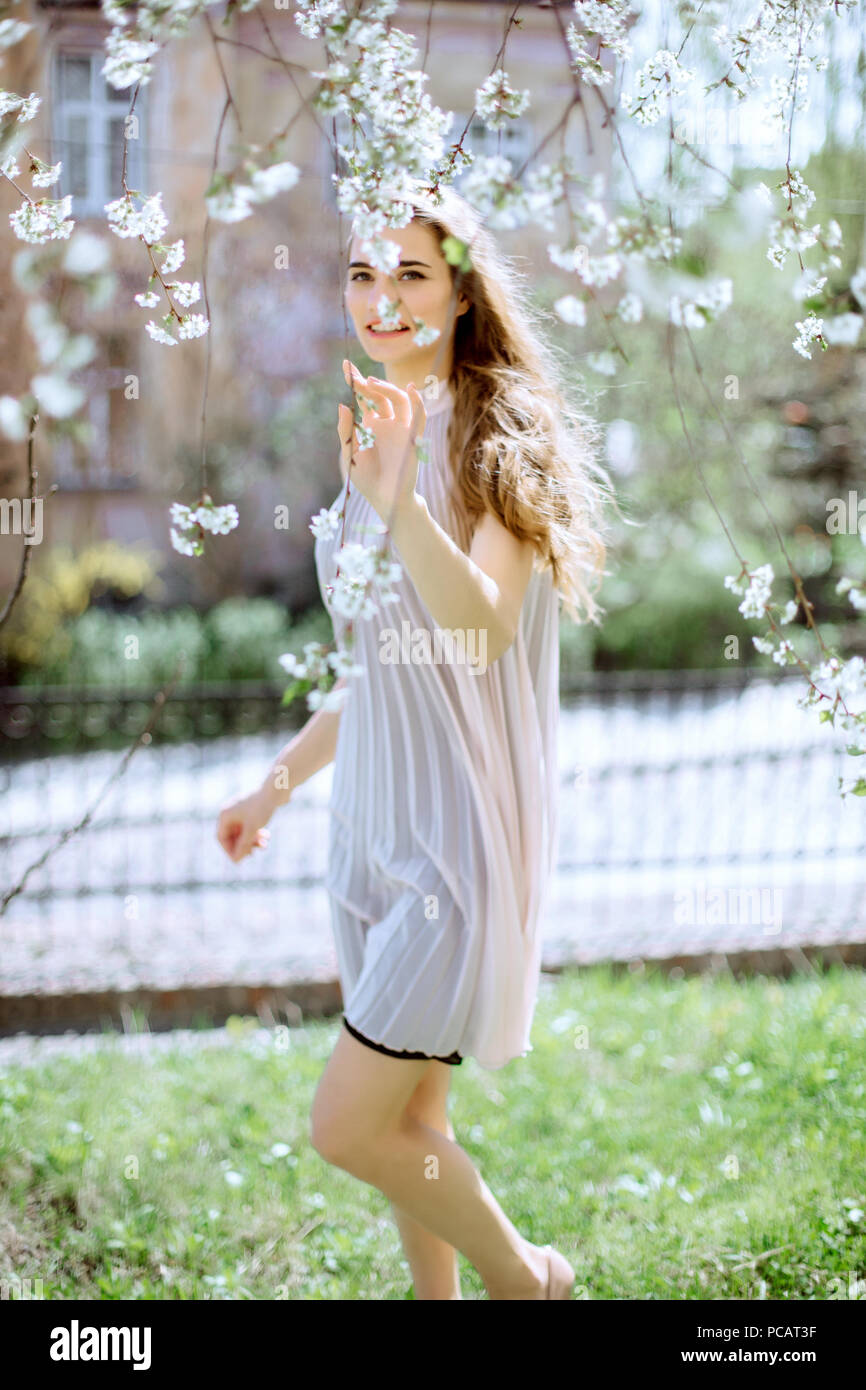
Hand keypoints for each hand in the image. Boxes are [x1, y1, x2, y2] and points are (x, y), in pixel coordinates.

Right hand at [216, 786, 276, 863]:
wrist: (277, 788)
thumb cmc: (262, 807)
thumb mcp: (252, 829)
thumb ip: (243, 845)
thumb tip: (236, 860)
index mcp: (225, 815)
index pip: (221, 838)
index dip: (229, 850)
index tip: (240, 860)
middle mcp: (230, 811)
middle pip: (232, 836)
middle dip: (243, 845)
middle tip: (254, 853)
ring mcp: (240, 810)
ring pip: (242, 832)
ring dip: (251, 840)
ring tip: (264, 845)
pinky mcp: (250, 809)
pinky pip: (249, 826)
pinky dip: (256, 833)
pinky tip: (267, 836)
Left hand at [337, 359, 426, 522]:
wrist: (384, 498)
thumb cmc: (366, 479)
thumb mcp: (350, 453)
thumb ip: (346, 431)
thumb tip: (342, 405)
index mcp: (370, 425)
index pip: (363, 398)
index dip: (355, 381)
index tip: (345, 366)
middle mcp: (386, 422)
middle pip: (380, 395)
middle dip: (368, 383)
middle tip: (356, 377)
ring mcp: (400, 428)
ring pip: (398, 400)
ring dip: (387, 388)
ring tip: (372, 383)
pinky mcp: (413, 437)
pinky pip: (418, 416)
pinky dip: (417, 402)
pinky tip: (411, 389)